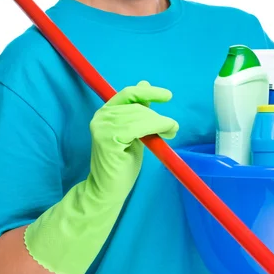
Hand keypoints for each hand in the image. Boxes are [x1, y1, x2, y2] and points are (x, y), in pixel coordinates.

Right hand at [24, 81, 178, 273]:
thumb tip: (144, 83)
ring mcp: (102, 127)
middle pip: (137, 107)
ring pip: (140, 116)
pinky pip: (138, 127)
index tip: (168, 96)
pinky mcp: (107, 139)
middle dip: (158, 117)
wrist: (106, 190)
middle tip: (172, 128)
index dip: (149, 91)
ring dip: (161, 122)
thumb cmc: (121, 164)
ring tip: (170, 132)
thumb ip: (138, 112)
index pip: (129, 93)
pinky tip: (165, 134)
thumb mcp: (133, 133)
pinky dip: (156, 127)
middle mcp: (101, 116)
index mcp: (106, 112)